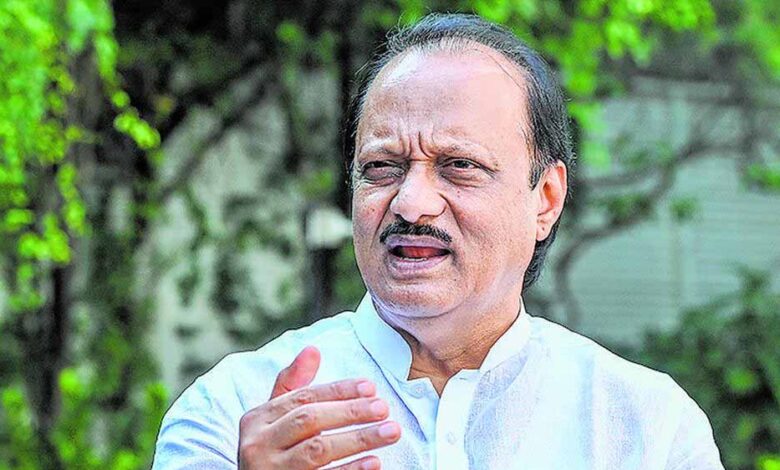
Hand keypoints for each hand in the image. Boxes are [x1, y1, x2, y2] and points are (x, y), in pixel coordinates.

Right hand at [238, 346, 400, 469]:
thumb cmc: (273, 449)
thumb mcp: (274, 418)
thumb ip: (293, 385)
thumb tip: (312, 350)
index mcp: (257, 419)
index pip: (303, 397)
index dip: (338, 390)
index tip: (370, 387)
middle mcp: (259, 445)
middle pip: (310, 420)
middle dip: (350, 412)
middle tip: (383, 407)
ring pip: (318, 451)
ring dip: (358, 439)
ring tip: (391, 431)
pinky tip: (375, 462)